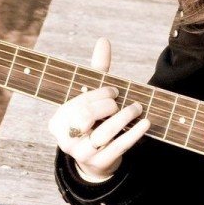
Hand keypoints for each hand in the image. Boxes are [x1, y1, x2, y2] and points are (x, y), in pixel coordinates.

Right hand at [48, 38, 148, 183]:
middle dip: (107, 106)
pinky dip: (134, 134)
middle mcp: (65, 139)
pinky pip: (118, 147)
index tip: (114, 91)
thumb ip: (97, 71)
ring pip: (104, 132)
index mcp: (57, 121)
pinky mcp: (99, 163)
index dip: (99, 94)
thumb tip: (103, 40)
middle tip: (122, 102)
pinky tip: (145, 123)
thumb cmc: (94, 120)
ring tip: (138, 108)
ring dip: (124, 117)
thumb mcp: (92, 97)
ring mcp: (81, 154)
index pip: (79, 102)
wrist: (96, 158)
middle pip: (86, 116)